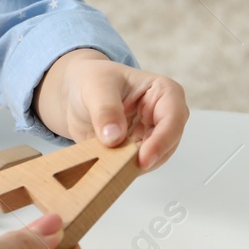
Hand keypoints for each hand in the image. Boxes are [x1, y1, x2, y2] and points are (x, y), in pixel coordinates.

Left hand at [34, 49, 188, 170]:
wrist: (75, 92)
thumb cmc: (91, 79)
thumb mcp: (95, 87)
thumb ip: (105, 110)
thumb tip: (114, 138)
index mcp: (163, 91)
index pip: (173, 118)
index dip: (162, 140)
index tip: (143, 159)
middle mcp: (163, 115)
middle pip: (168, 144)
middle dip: (147, 157)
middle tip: (120, 167)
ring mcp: (151, 136)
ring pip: (154, 160)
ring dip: (131, 165)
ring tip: (107, 161)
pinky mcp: (137, 151)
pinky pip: (135, 167)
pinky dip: (121, 169)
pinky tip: (105, 164)